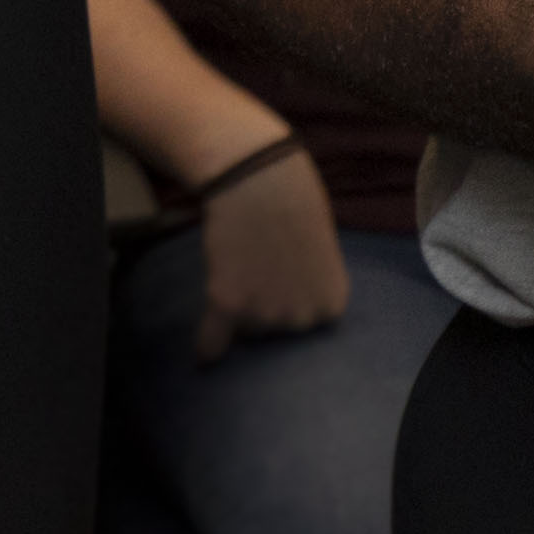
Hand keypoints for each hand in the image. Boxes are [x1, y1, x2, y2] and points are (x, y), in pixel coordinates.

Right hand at [189, 147, 350, 362]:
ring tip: (239, 264)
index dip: (290, 299)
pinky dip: (207, 348)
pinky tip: (202, 358)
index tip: (283, 276)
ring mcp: (265, 313)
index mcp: (332, 304)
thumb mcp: (321, 250)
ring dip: (238, 308)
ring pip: (244, 330)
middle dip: (266, 305)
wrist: (258, 176)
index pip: (306, 325)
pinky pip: (213, 340)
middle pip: (276, 332)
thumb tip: (297, 310)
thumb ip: (311, 286)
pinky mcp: (228, 304)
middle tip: (258, 264)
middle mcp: (303, 317)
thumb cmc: (291, 202)